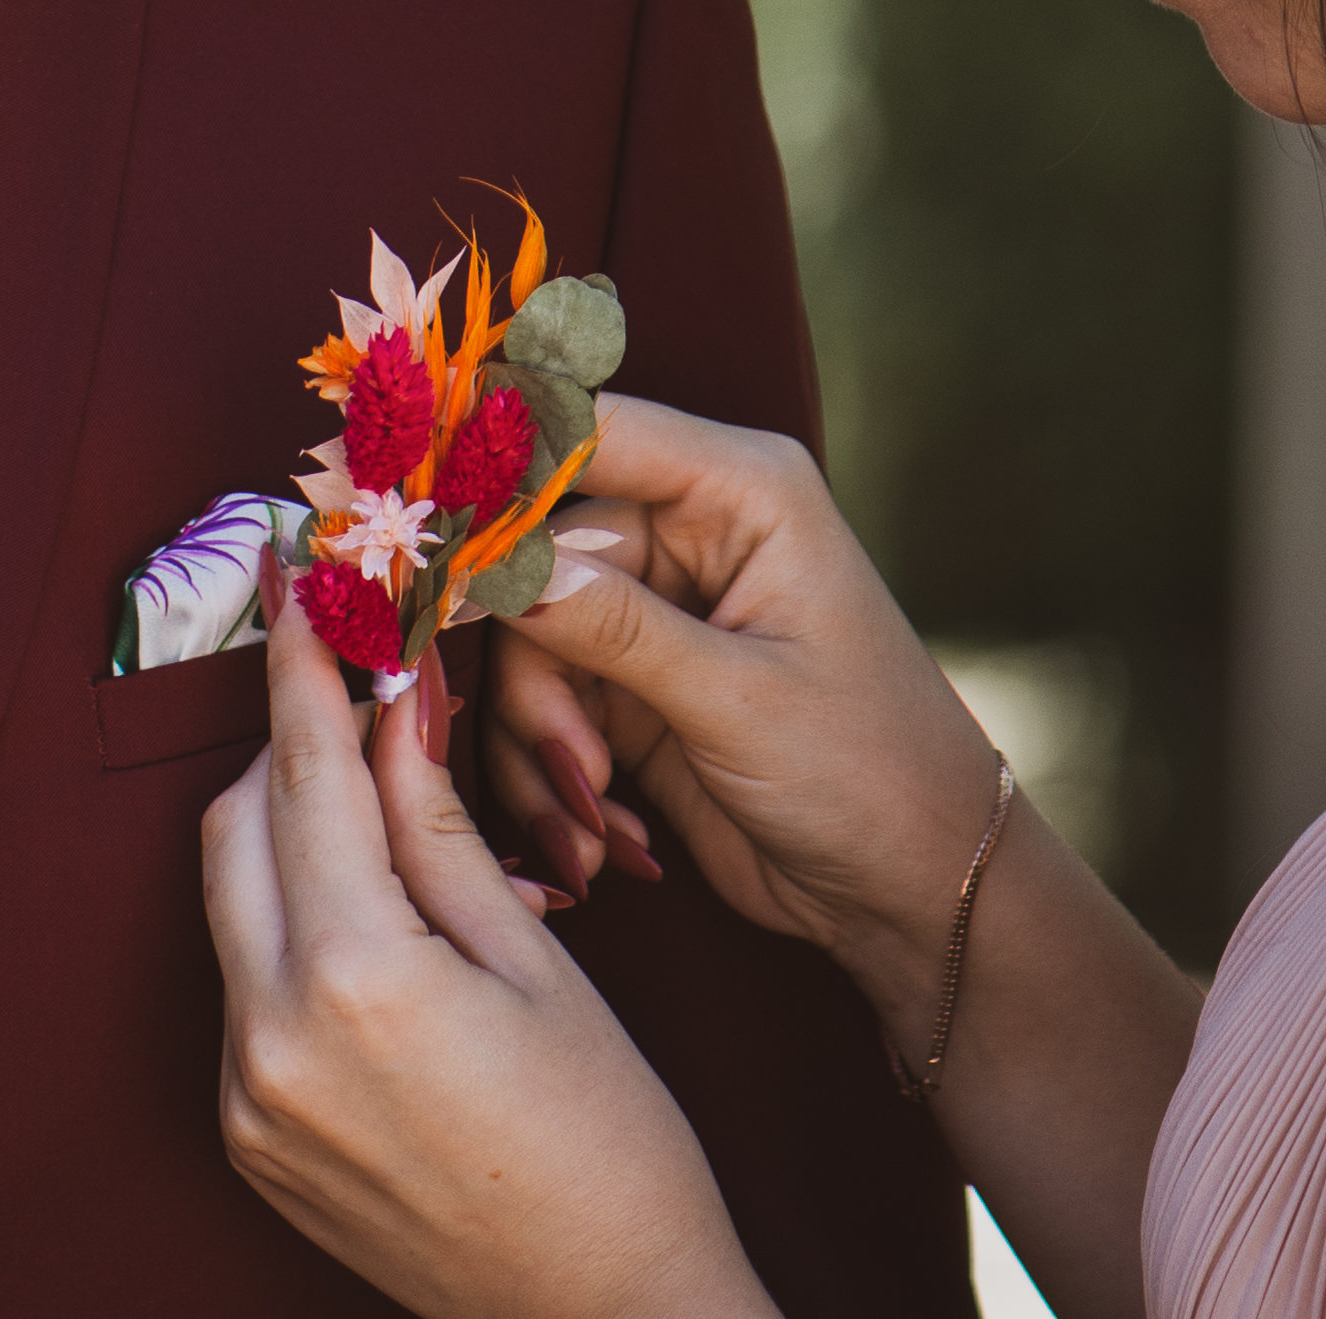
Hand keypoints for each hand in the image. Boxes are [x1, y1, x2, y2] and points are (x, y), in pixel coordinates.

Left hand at [202, 579, 774, 1318]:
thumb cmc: (612, 1147)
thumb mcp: (538, 962)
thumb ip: (437, 825)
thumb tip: (394, 703)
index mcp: (357, 981)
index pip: (306, 775)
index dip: (302, 668)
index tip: (299, 588)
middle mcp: (270, 1040)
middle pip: (236, 826)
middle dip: (291, 751)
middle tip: (366, 706)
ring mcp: (246, 1100)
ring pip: (231, 902)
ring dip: (290, 840)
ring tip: (389, 827)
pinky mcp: (248, 1139)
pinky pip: (243, 986)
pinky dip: (292, 930)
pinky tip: (378, 933)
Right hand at [475, 394, 1008, 1025]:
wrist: (916, 894)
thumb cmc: (871, 774)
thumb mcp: (739, 700)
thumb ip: (613, 626)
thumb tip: (494, 565)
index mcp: (740, 490)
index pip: (585, 431)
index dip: (489, 464)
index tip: (409, 517)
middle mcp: (691, 529)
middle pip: (533, 546)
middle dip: (531, 662)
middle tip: (560, 755)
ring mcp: (657, 607)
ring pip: (526, 633)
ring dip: (541, 732)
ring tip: (595, 817)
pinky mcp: (633, 680)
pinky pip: (543, 697)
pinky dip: (553, 767)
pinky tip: (605, 833)